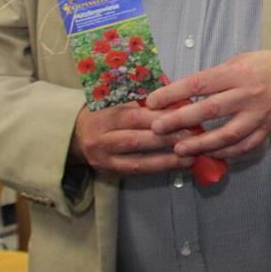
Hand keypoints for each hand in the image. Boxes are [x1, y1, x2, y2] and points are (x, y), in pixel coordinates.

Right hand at [69, 102, 194, 176]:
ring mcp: (104, 159)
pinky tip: (178, 166)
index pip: (135, 116)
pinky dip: (159, 169)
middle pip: (136, 140)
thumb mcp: (118, 98)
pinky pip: (137, 173)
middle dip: (168, 139)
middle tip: (195, 137)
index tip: (186, 115)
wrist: (75, 133)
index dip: (161, 117)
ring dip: (167, 160)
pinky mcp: (109, 173)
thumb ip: (144, 99)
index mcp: (105, 115)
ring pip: (137, 162)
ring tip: (191, 157)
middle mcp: (101, 139)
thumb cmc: (107, 110)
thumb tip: (179, 101)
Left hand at [145, 49, 270, 158]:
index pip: (199, 83)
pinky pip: (245, 146)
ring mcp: (259, 113)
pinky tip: (209, 154)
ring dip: (201, 144)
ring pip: (228, 134)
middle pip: (210, 109)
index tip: (152, 101)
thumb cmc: (261, 65)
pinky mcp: (268, 128)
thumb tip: (180, 95)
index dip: (173, 93)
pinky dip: (226, 153)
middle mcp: (248, 94)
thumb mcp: (236, 62)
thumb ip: (212, 78)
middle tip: (157, 129)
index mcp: (237, 73)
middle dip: (180, 120)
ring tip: (179, 149)